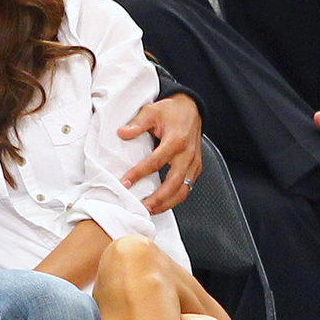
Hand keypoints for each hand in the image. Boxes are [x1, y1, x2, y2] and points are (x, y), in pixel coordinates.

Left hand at [119, 94, 201, 213]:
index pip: (157, 161)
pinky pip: (188, 187)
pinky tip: (162, 203)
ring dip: (168, 203)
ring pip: (184, 190)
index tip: (126, 182)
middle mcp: (188, 154)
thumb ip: (137, 123)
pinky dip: (175, 198)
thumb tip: (123, 133)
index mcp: (176, 140)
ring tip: (151, 210)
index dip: (140, 173)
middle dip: (158, 198)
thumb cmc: (171, 111)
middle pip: (174, 183)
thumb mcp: (152, 111)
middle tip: (143, 207)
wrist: (191, 109)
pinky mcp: (196, 168)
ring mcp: (194, 163)